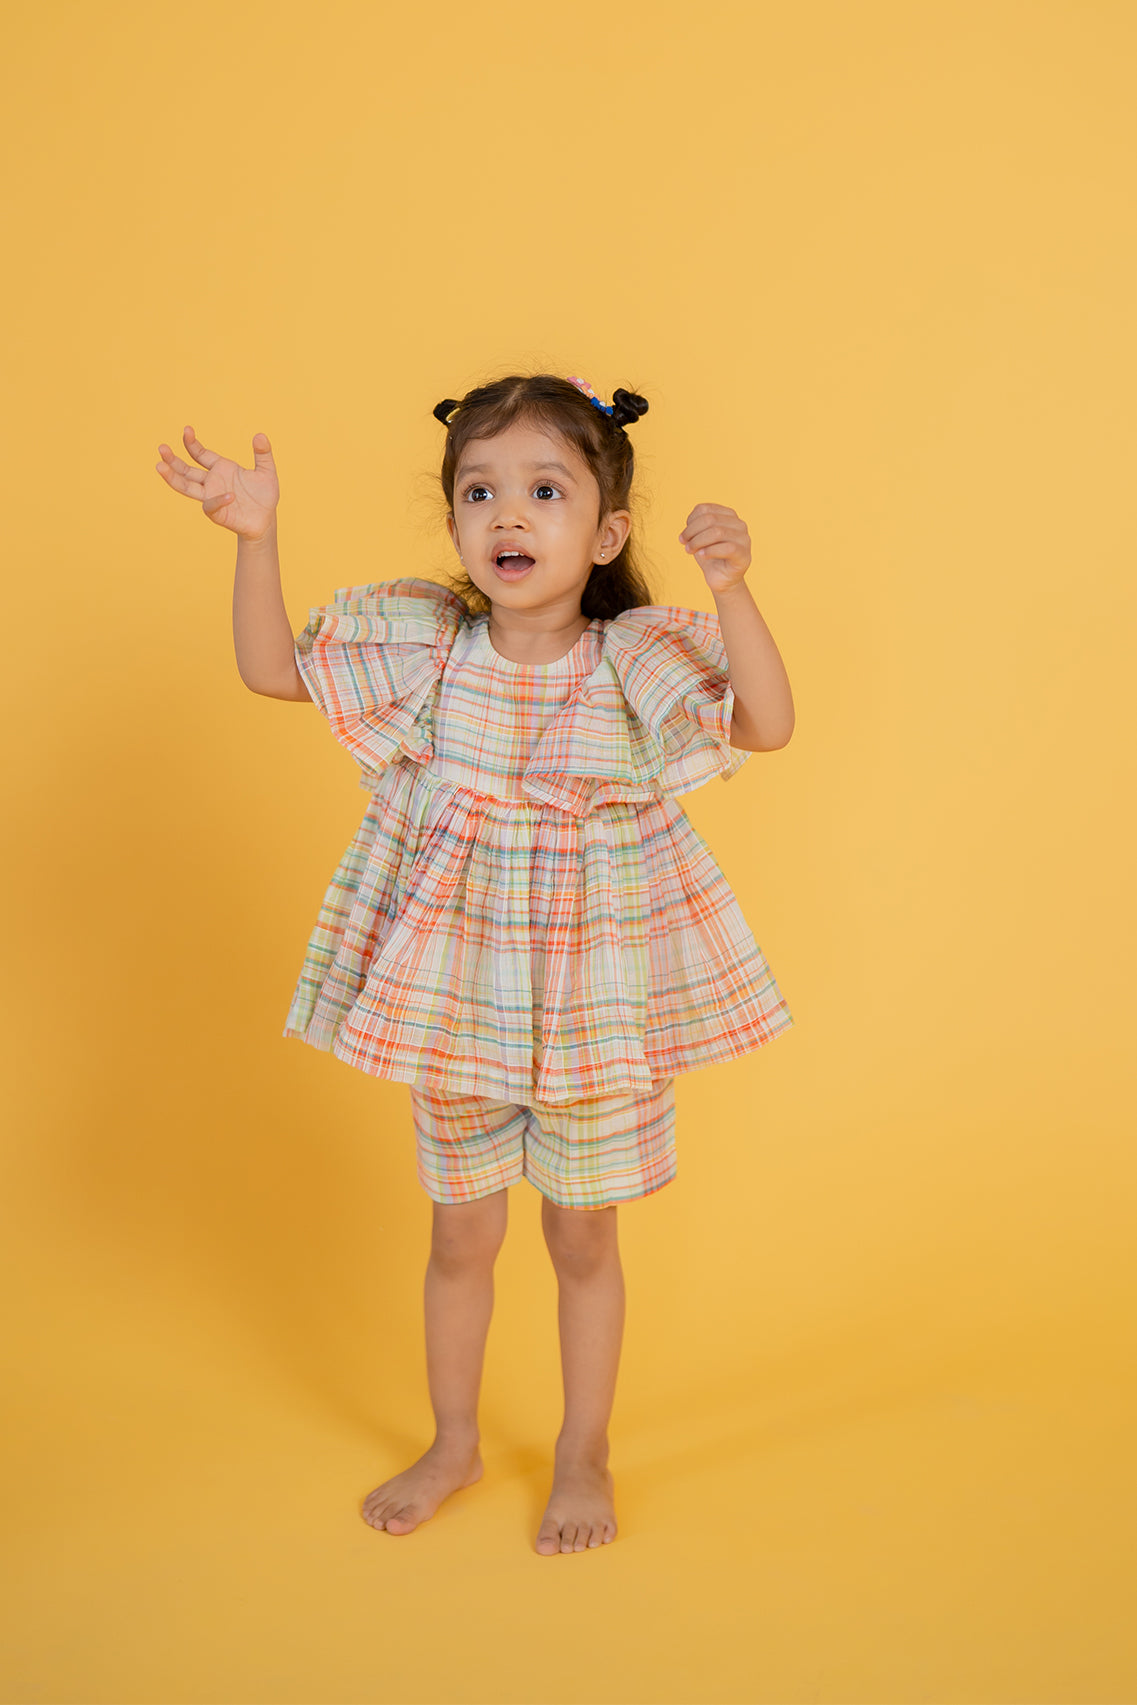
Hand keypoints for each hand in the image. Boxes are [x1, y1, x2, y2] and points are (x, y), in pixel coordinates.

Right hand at [155, 426, 278, 539]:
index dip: (191, 443)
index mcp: (220, 468)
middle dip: (173, 460)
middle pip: (186, 470)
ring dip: (173, 478)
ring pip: (187, 487)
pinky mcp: (218, 514)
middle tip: (161, 448)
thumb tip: (260, 435)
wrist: (266, 521)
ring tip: (159, 467)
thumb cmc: (264, 496)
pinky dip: (219, 500)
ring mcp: (212, 497)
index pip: (200, 454)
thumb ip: (263, 454)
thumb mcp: (267, 471)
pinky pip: (212, 506)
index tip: (187, 430)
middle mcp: (212, 482)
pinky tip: (229, 495)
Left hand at [678, 502, 750, 592]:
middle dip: (692, 532)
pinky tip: (702, 555)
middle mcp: (739, 524)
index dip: (690, 521)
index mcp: (728, 515)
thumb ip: (696, 525)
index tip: (683, 536)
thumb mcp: (700, 537)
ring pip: (717, 532)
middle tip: (684, 544)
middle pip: (710, 519)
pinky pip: (727, 548)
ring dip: (698, 541)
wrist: (722, 579)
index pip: (705, 509)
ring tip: (690, 550)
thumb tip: (689, 523)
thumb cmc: (711, 556)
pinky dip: (710, 551)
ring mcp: (744, 539)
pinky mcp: (744, 555)